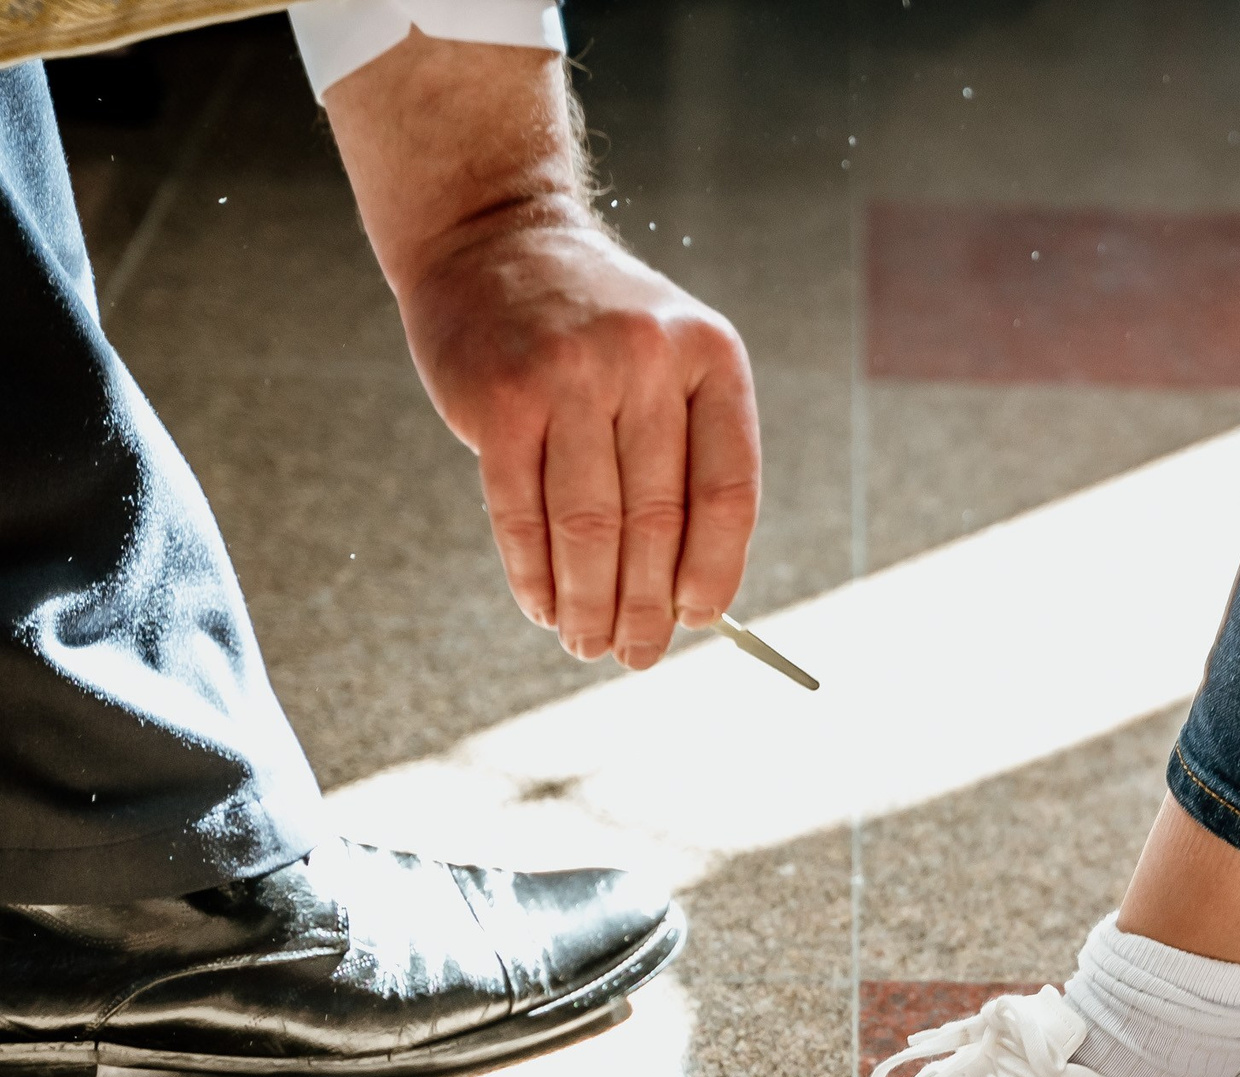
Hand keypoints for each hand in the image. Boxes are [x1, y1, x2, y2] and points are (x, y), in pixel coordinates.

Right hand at [400, 220, 759, 667]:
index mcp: (709, 357)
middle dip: (647, 606)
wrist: (492, 238)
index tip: (699, 620)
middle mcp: (643, 362)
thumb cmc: (593, 327)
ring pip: (589, 528)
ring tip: (589, 645)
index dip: (715, 570)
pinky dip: (534, 575)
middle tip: (638, 655)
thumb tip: (693, 594)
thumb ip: (684, 454)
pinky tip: (544, 607)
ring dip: (590, 604)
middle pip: (655, 520)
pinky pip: (521, 513)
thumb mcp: (666, 361)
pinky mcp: (498, 400)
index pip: (728, 491)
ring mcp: (568, 378)